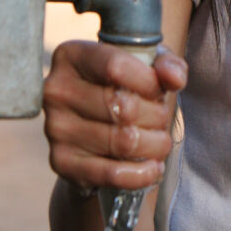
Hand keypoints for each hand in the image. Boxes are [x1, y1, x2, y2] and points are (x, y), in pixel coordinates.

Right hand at [43, 40, 187, 192]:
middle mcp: (56, 90)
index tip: (160, 90)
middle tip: (161, 118)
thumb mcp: (145, 66)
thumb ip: (167, 64)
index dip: (149, 82)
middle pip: (123, 106)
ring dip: (155, 144)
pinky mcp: (61, 161)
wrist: (93, 127)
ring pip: (123, 141)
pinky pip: (111, 173)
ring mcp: (55, 128)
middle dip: (156, 116)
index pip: (116, 67)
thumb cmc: (122, 88)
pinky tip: (152, 167)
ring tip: (159, 141)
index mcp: (71, 56)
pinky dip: (141, 174)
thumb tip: (175, 78)